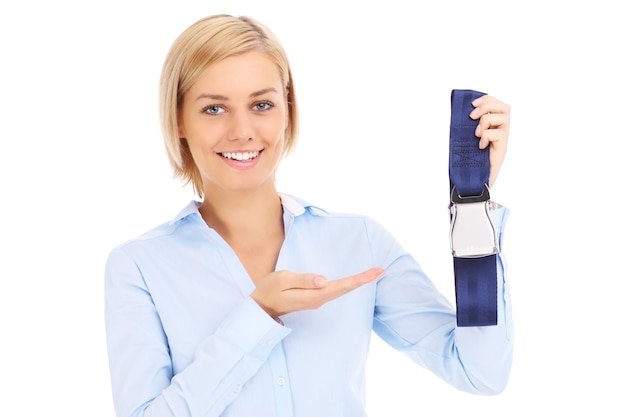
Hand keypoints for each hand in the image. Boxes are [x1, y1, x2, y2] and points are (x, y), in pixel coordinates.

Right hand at [251, 267, 384, 318]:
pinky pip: (335, 290)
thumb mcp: (283, 280)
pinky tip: (353, 281)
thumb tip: (324, 280)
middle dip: (364, 280)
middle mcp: (318, 299)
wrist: (261, 306)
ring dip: (357, 282)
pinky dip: (347, 285)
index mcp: (313, 295)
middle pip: (345, 289)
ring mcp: (317, 300)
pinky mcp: (314, 297)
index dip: (358, 280)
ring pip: (342, 290)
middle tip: (382, 270)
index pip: (341, 286)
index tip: (374, 273)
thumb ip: (304, 279)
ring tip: (373, 274)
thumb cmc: (269, 290)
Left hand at [470, 95, 509, 187]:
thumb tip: (460, 112)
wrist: (473, 181)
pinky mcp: (502, 151)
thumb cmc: (468, 160)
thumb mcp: (465, 138)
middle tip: (472, 116)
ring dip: (486, 121)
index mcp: (492, 126)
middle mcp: (500, 131)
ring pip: (504, 118)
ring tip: (476, 133)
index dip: (487, 99)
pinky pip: (500, 134)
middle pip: (505, 108)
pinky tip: (480, 145)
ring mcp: (503, 141)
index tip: (472, 104)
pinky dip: (487, 136)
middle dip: (487, 106)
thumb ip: (467, 126)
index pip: (498, 105)